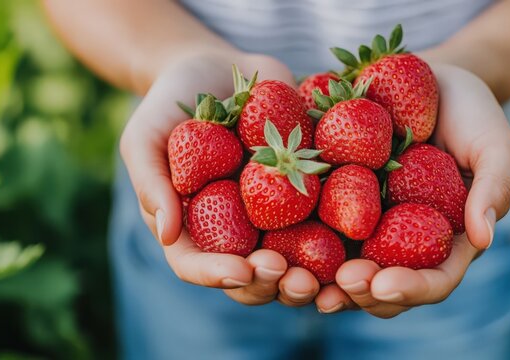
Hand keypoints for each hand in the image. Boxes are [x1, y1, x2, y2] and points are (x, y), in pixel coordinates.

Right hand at [120, 51, 322, 306]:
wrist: (217, 70)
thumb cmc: (170, 103)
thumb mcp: (146, 136)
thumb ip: (152, 182)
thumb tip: (167, 234)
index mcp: (192, 228)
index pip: (199, 266)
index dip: (219, 276)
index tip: (243, 270)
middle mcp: (235, 230)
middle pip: (253, 275)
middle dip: (275, 284)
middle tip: (297, 279)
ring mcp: (273, 214)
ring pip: (295, 258)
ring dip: (315, 273)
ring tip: (335, 272)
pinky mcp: (306, 189)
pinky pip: (327, 213)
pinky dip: (344, 228)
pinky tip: (363, 229)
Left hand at [314, 63, 509, 315]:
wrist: (430, 80)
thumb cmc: (471, 113)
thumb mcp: (494, 144)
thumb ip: (494, 187)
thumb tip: (484, 239)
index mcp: (444, 240)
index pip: (432, 280)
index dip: (410, 289)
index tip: (384, 284)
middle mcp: (401, 240)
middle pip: (382, 284)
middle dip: (360, 292)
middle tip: (340, 285)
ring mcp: (366, 223)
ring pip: (342, 267)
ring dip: (322, 280)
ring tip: (300, 279)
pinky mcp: (335, 199)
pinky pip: (314, 226)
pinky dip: (296, 240)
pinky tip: (274, 242)